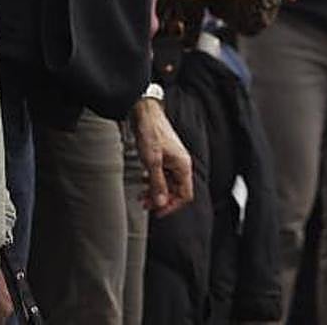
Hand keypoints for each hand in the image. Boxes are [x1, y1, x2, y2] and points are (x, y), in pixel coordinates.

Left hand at [131, 98, 192, 217]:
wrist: (145, 114)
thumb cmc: (151, 133)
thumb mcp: (152, 162)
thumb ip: (157, 183)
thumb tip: (160, 202)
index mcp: (183, 166)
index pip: (185, 195)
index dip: (172, 205)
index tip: (157, 212)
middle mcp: (180, 164)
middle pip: (175, 190)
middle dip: (160, 199)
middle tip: (145, 203)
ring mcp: (172, 160)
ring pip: (167, 183)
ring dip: (155, 190)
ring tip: (142, 194)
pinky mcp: (164, 156)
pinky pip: (162, 174)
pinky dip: (152, 181)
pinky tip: (143, 181)